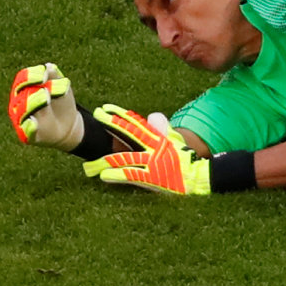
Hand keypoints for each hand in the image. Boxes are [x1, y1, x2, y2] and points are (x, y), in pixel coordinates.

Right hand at [7, 61, 81, 148]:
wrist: (68, 126)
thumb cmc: (60, 102)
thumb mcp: (61, 87)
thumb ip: (54, 76)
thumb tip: (48, 67)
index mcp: (23, 89)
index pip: (22, 79)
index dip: (31, 75)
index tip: (44, 74)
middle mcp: (18, 103)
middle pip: (23, 93)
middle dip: (37, 90)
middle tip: (48, 91)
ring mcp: (21, 120)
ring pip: (23, 110)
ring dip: (34, 102)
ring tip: (47, 98)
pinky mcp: (27, 136)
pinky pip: (25, 131)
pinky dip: (29, 127)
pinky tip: (33, 122)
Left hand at [78, 107, 210, 196]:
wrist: (198, 177)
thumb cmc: (184, 159)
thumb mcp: (174, 140)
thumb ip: (162, 128)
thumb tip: (151, 116)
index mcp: (157, 137)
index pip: (135, 122)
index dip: (119, 114)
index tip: (105, 108)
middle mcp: (152, 146)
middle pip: (129, 132)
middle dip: (111, 123)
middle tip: (96, 115)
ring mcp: (151, 162)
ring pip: (123, 158)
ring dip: (104, 161)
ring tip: (88, 165)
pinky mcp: (152, 177)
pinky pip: (131, 175)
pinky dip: (117, 176)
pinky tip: (104, 176)